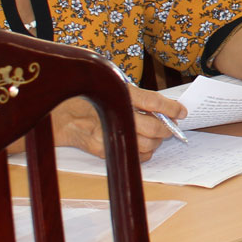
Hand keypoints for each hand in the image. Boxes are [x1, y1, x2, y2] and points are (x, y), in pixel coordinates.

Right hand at [51, 86, 186, 161]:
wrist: (59, 115)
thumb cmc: (88, 96)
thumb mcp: (111, 85)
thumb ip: (135, 95)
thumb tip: (163, 107)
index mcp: (118, 92)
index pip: (153, 102)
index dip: (171, 108)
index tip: (182, 111)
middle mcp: (114, 113)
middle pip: (154, 128)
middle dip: (167, 128)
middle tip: (171, 125)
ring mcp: (108, 133)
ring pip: (147, 145)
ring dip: (157, 140)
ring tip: (155, 133)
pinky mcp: (103, 149)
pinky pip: (134, 155)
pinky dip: (144, 151)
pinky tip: (141, 142)